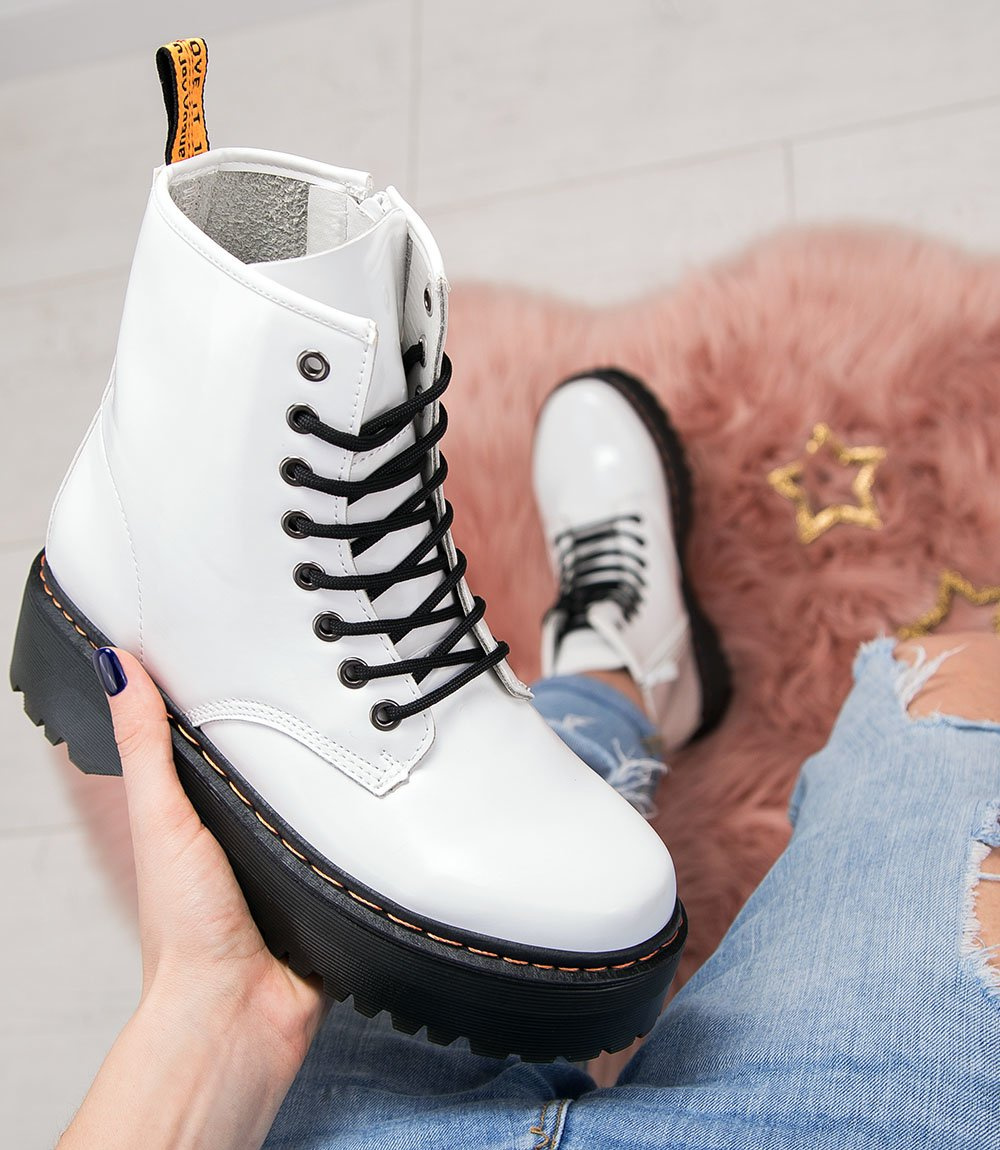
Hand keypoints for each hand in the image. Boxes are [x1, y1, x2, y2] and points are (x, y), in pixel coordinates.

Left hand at [59, 649, 325, 1149]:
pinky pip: (356, 828)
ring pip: (321, 784)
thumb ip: (147, 745)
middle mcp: (246, 822)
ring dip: (337, 760)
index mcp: (200, 805)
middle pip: (276, 750)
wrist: (243, 1008)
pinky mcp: (334, 873)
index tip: (239, 624)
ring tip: (362, 701)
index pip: (213, 726)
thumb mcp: (162, 818)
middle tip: (322, 652)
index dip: (222, 679)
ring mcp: (293, 848)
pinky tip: (383, 775)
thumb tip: (115, 666)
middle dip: (297, 712)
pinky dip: (368, 808)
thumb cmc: (188, 928)